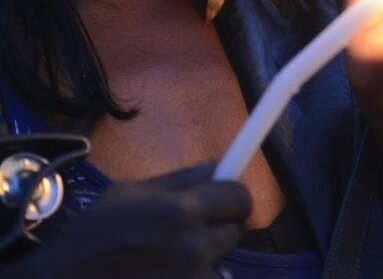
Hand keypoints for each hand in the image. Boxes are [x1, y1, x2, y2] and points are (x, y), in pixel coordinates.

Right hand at [11, 162, 249, 278]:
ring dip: (206, 261)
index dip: (231, 199)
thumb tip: (213, 165)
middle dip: (218, 230)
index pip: (239, 197)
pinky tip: (165, 276)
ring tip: (172, 261)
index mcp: (181, 210)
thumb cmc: (92, 236)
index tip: (222, 204)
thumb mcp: (128, 194)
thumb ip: (177, 180)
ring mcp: (191, 277)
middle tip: (189, 235)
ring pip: (221, 262)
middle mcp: (193, 245)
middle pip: (235, 231)